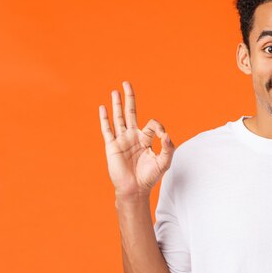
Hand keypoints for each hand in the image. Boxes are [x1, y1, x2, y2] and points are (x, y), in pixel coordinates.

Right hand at [99, 81, 174, 197]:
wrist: (135, 189)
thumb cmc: (150, 176)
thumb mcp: (164, 161)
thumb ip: (169, 147)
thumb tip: (167, 135)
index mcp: (146, 139)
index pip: (152, 124)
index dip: (159, 127)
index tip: (164, 136)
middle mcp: (133, 137)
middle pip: (131, 112)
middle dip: (130, 98)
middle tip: (127, 83)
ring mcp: (121, 140)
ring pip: (118, 118)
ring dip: (117, 104)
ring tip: (115, 91)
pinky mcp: (112, 146)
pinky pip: (107, 130)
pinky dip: (105, 118)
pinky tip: (103, 107)